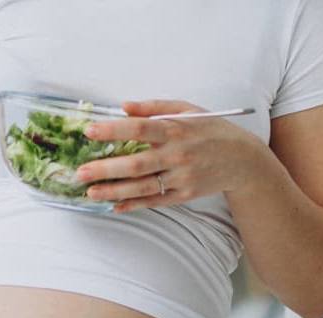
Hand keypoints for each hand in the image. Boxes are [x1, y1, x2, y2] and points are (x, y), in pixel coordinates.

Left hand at [77, 99, 267, 212]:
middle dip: (105, 169)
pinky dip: (133, 205)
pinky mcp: (184, 195)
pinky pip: (154, 201)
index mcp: (176, 129)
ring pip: (142, 187)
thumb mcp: (187, 110)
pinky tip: (114, 206)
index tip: (89, 131)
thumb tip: (123, 107)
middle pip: (136, 164)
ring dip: (114, 191)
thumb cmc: (210, 130)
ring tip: (90, 192)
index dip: (113, 130)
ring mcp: (181, 178)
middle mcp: (177, 155)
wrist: (243, 160)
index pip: (139, 129)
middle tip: (80, 172)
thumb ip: (154, 107)